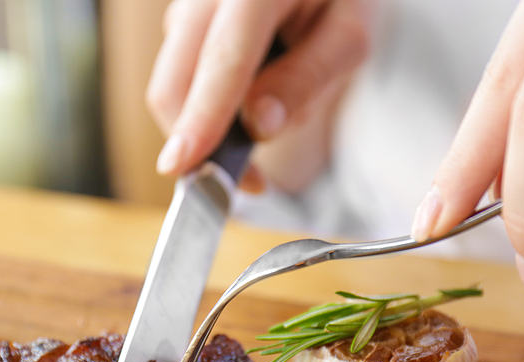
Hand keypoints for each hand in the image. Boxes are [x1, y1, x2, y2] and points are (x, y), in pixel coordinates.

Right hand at [147, 0, 370, 191]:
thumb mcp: (349, 35)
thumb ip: (307, 79)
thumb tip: (258, 125)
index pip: (222, 60)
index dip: (202, 118)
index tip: (187, 165)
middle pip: (174, 81)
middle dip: (198, 142)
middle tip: (250, 182)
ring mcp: (187, 5)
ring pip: (174, 84)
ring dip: (211, 126)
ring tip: (274, 121)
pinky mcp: (182, 22)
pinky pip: (183, 77)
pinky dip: (209, 108)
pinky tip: (255, 99)